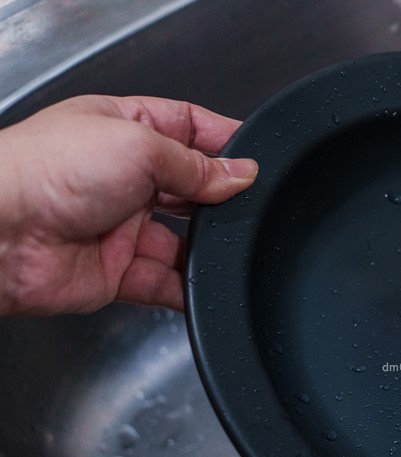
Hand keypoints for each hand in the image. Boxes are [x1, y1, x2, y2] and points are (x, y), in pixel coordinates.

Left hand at [0, 95, 256, 314]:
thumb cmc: (46, 172)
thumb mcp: (138, 146)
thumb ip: (196, 164)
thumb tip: (239, 173)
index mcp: (124, 130)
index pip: (188, 128)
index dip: (223, 141)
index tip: (257, 155)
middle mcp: (123, 177)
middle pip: (191, 187)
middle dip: (219, 197)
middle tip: (244, 205)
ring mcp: (121, 226)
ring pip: (184, 239)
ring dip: (206, 244)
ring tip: (223, 245)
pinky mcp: (118, 271)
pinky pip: (165, 282)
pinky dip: (187, 287)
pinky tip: (204, 283)